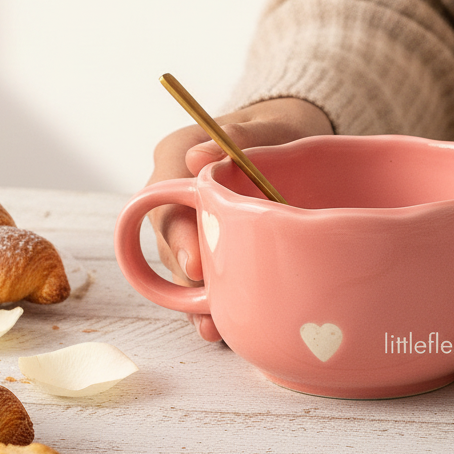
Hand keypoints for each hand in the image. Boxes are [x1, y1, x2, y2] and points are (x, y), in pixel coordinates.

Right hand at [147, 97, 332, 340]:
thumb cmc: (276, 130)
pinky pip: (206, 279)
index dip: (175, 237)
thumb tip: (197, 158)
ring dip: (196, 299)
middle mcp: (175, 196)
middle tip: (207, 308)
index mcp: (174, 158)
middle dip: (187, 278)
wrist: (291, 142)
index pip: (162, 200)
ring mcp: (192, 226)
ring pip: (184, 267)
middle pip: (169, 242)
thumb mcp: (265, 124)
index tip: (196, 264)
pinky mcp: (212, 249)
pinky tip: (224, 327)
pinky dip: (214, 302)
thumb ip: (237, 135)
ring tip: (213, 328)